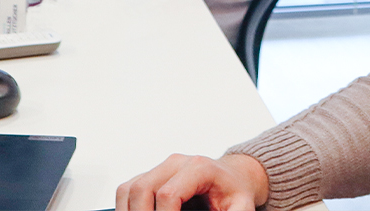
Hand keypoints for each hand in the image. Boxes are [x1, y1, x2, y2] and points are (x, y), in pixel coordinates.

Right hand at [116, 153, 268, 210]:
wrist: (233, 178)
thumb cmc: (235, 192)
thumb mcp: (242, 207)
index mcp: (200, 168)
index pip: (169, 193)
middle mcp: (177, 163)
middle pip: (142, 189)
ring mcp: (162, 167)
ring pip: (130, 189)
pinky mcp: (152, 174)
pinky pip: (128, 190)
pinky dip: (127, 208)